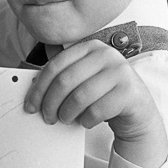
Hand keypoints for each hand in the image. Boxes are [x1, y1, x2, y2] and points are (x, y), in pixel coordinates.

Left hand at [24, 40, 167, 167]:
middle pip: (65, 81)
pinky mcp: (129, 92)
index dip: (39, 88)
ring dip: (67, 113)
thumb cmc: (104, 92)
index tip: (31, 104)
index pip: (55, 66)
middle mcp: (106, 54)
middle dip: (50, 103)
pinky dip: (86, 120)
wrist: (137, 108)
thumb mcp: (84, 77)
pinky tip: (86, 121)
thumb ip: (62, 74)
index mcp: (90, 47)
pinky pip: (97, 110)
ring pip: (80, 96)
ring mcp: (120, 72)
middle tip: (47, 116)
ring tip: (65, 119)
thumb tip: (32, 85)